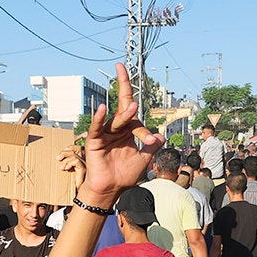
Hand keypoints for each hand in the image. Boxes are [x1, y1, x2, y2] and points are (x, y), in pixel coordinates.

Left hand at [56, 144, 85, 189]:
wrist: (74, 194)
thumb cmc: (68, 183)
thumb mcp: (65, 171)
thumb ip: (63, 164)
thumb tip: (57, 158)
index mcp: (78, 160)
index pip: (76, 148)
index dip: (68, 148)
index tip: (60, 155)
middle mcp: (83, 161)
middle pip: (75, 150)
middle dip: (64, 153)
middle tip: (58, 158)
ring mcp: (84, 165)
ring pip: (75, 155)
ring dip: (66, 160)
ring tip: (61, 168)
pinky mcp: (84, 170)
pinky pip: (77, 161)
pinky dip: (70, 163)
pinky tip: (66, 169)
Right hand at [80, 63, 164, 203]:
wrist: (111, 190)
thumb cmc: (124, 175)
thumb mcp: (143, 160)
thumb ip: (152, 148)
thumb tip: (161, 136)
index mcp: (127, 132)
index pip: (136, 119)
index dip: (144, 127)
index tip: (151, 138)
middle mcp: (116, 129)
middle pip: (122, 105)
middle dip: (122, 84)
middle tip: (122, 67)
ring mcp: (105, 134)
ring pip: (116, 120)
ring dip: (124, 114)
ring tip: (133, 106)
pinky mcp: (95, 141)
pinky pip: (97, 128)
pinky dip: (98, 119)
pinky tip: (102, 108)